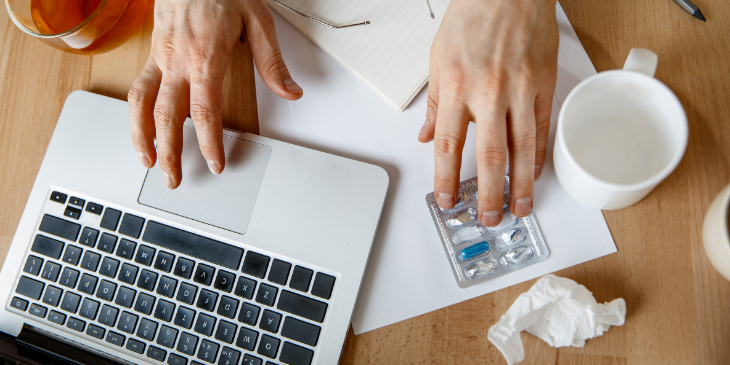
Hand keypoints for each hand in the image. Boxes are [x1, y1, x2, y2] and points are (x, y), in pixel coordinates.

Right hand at [129, 0, 302, 188]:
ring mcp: (160, 56)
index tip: (215, 163)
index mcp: (207, 56)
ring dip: (141, 136)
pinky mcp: (152, 51)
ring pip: (142, 103)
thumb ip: (272, 62)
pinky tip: (140, 129)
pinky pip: (138, 86)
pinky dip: (135, 113)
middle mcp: (178, 59)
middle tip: (175, 178)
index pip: (205, 111)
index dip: (209, 142)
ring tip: (147, 162)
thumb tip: (291, 92)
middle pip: (167, 115)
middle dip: (170, 151)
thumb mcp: (258, 20)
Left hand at [419, 0, 557, 224]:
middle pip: (489, 156)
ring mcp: (519, 89)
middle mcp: (488, 92)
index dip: (447, 179)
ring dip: (520, 185)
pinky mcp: (543, 83)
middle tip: (488, 217)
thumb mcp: (438, 59)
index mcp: (456, 87)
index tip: (448, 200)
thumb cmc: (471, 18)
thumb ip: (436, 102)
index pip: (450, 146)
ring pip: (521, 149)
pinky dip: (538, 154)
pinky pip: (542, 127)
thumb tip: (429, 136)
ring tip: (518, 208)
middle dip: (488, 194)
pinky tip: (533, 173)